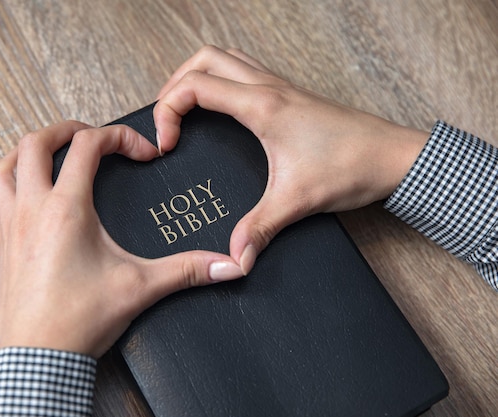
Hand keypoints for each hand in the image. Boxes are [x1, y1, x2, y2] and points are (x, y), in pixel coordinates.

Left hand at [0, 121, 242, 357]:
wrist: (34, 359)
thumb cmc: (77, 321)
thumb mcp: (139, 288)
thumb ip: (186, 270)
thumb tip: (228, 265)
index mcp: (66, 209)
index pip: (88, 145)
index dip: (119, 137)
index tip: (141, 154)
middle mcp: (32, 209)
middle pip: (37, 142)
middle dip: (68, 130)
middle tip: (93, 136)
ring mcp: (10, 225)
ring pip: (5, 165)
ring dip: (29, 149)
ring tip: (54, 151)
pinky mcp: (0, 244)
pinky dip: (11, 179)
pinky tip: (29, 193)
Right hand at [154, 46, 427, 273]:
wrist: (396, 157)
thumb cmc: (353, 165)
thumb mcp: (298, 201)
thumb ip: (260, 228)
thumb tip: (235, 257)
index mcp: (262, 105)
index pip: (196, 86)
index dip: (168, 110)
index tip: (166, 142)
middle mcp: (269, 87)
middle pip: (204, 58)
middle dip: (175, 83)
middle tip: (166, 117)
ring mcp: (281, 87)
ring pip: (226, 58)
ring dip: (199, 75)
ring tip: (185, 108)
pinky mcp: (291, 96)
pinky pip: (246, 70)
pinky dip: (223, 80)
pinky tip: (224, 110)